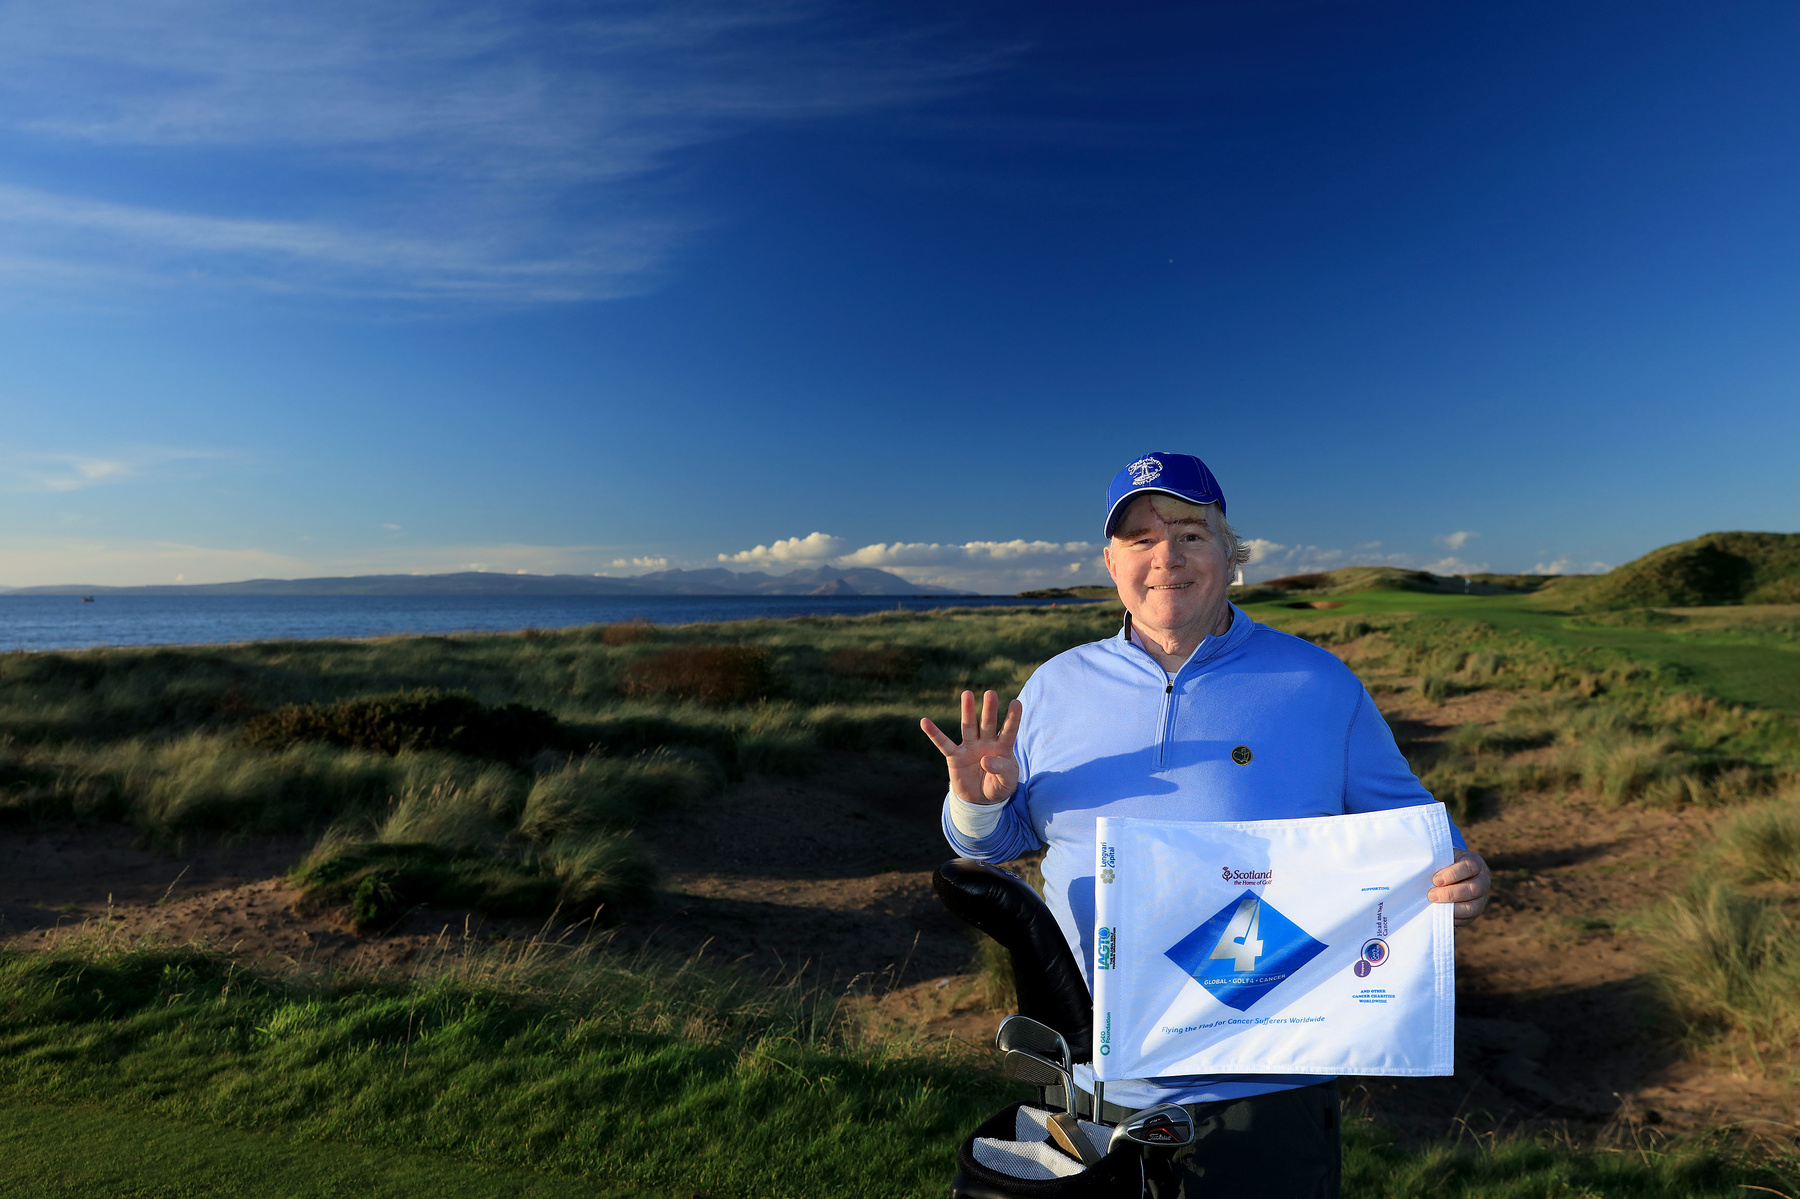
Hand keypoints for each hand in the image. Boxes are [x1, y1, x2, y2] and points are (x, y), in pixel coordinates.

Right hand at [920, 690, 1021, 805]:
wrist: (981, 799)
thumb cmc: (998, 786)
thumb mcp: (1007, 783)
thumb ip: (1001, 770)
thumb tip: (985, 760)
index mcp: (1002, 748)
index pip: (1009, 731)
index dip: (1012, 718)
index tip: (1016, 703)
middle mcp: (985, 743)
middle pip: (988, 724)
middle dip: (989, 709)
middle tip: (990, 693)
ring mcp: (969, 748)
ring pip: (968, 727)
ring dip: (967, 711)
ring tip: (967, 693)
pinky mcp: (955, 757)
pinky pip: (943, 744)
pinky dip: (934, 733)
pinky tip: (924, 722)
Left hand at [1428, 849, 1489, 925]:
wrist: (1451, 875)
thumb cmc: (1444, 864)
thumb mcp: (1443, 858)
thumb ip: (1437, 862)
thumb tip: (1422, 872)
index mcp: (1476, 863)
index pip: (1469, 867)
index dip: (1452, 874)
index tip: (1436, 880)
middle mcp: (1483, 881)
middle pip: (1473, 889)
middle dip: (1450, 894)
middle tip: (1431, 895)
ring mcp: (1482, 898)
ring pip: (1473, 907)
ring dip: (1452, 909)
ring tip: (1435, 906)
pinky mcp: (1476, 912)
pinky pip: (1468, 919)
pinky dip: (1454, 918)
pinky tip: (1440, 914)